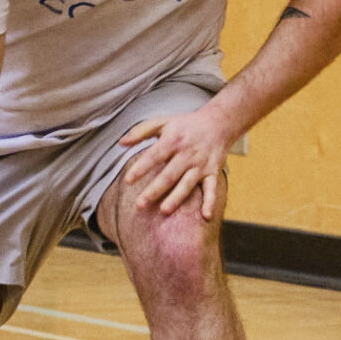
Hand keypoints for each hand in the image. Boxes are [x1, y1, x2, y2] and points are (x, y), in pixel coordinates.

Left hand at [117, 104, 237, 219]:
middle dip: (155, 190)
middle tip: (140, 205)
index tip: (128, 180)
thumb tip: (120, 143)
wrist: (219, 122)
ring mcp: (201, 165)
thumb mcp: (163, 122)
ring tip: (164, 210)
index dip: (141, 168)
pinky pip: (212, 188)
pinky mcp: (213, 172)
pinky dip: (210, 202)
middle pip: (169, 175)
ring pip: (187, 183)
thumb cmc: (186, 124)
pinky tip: (205, 217)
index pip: (154, 156)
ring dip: (176, 197)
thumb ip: (141, 132)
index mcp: (173, 141)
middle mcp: (188, 154)